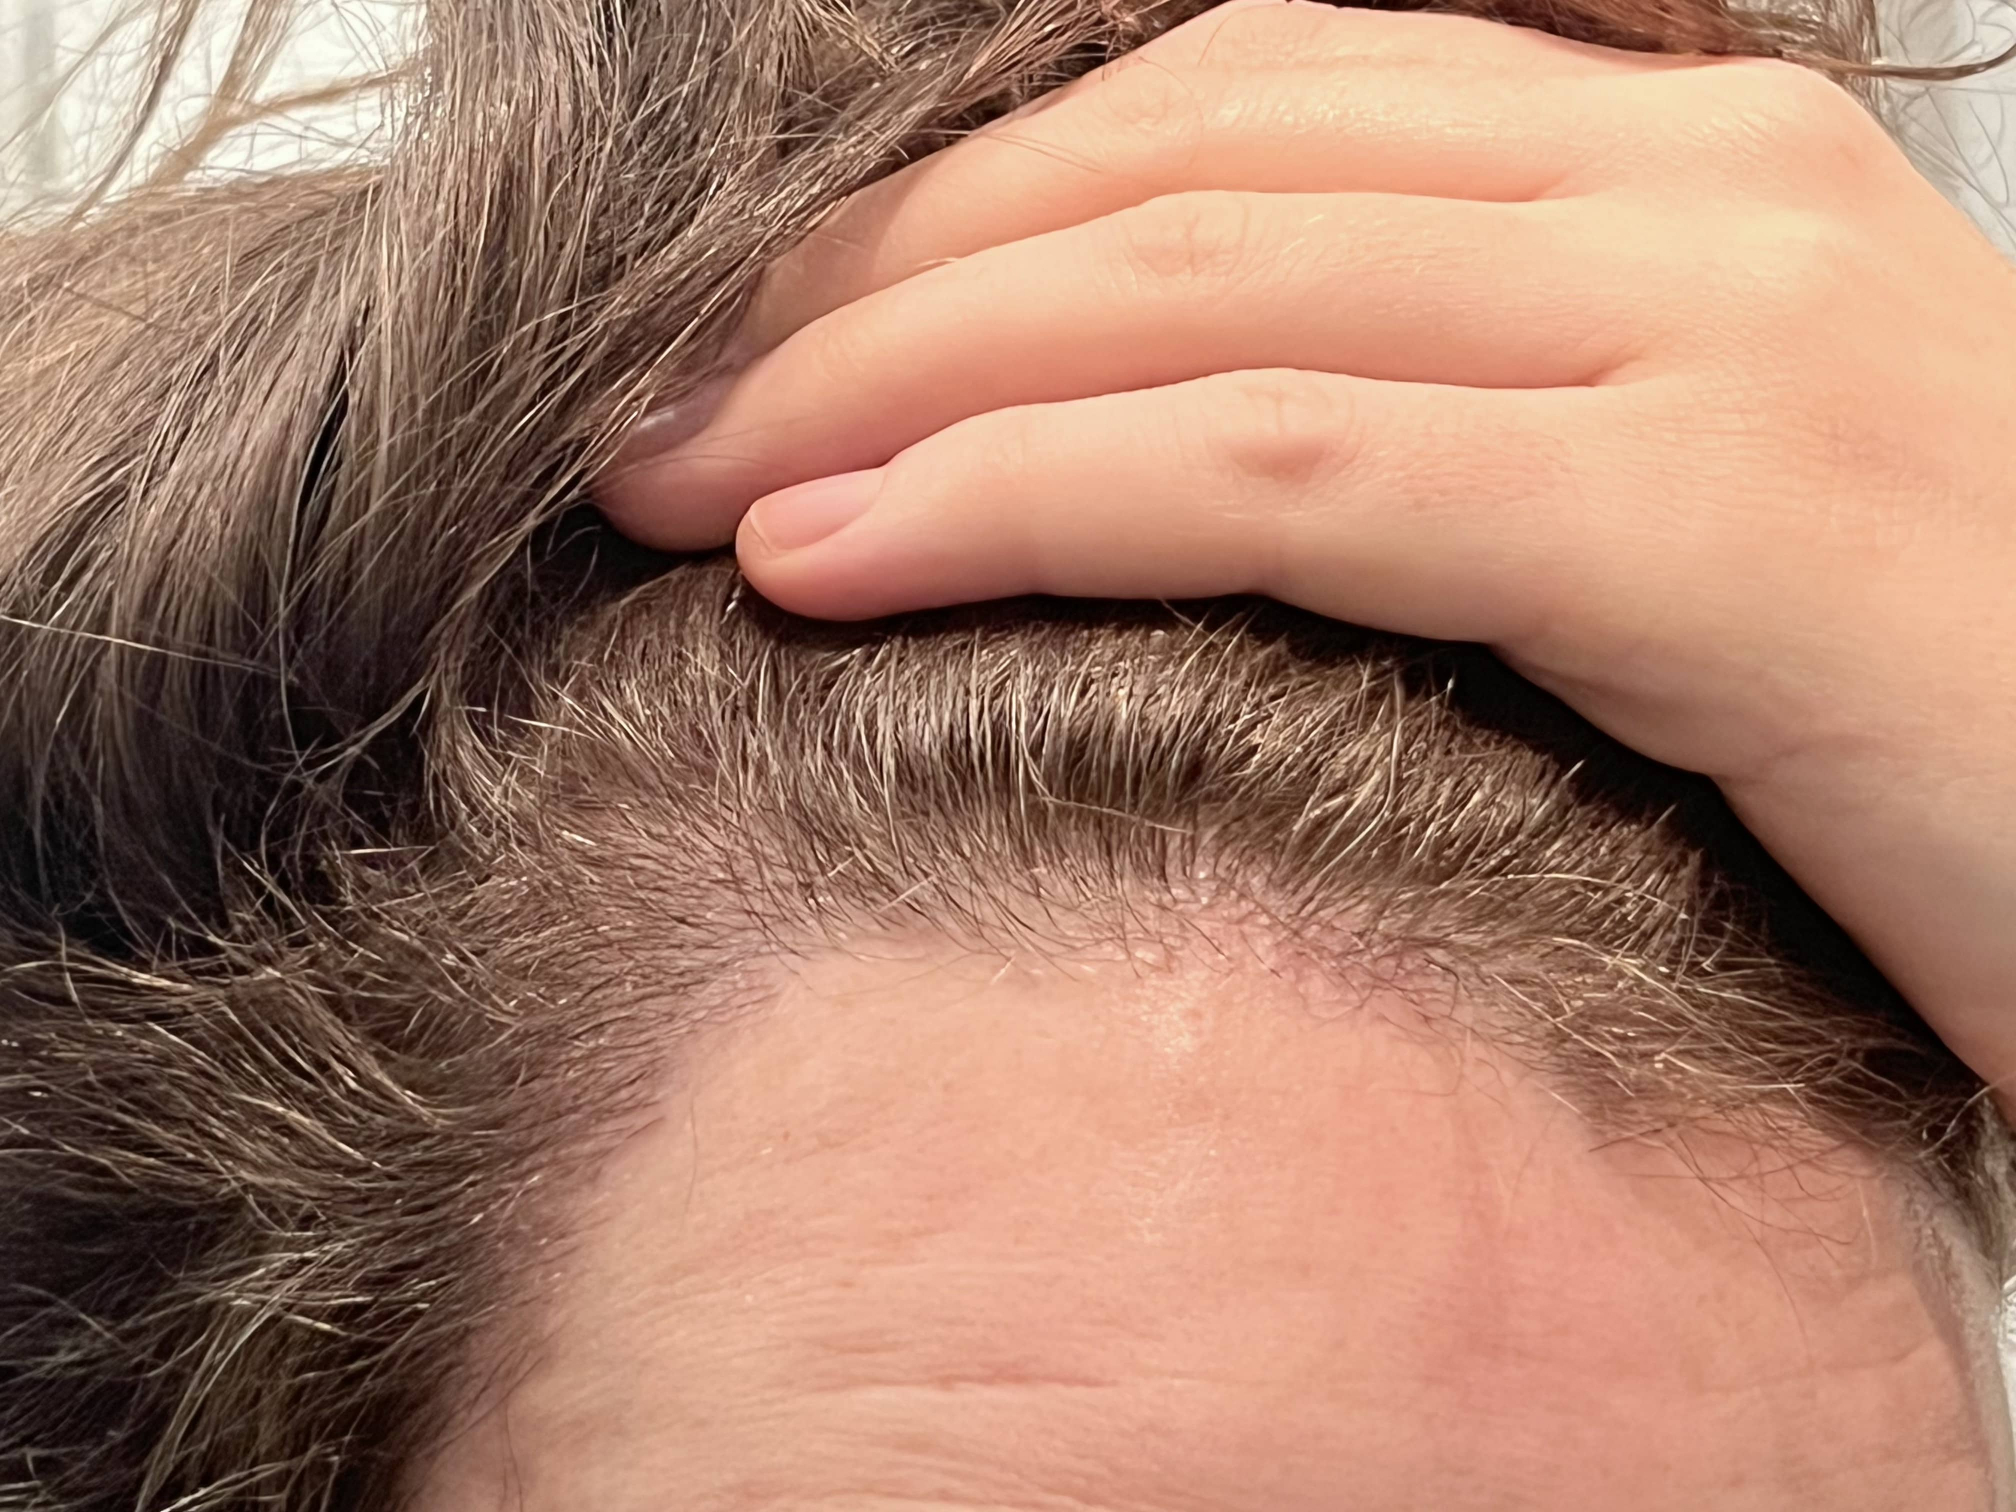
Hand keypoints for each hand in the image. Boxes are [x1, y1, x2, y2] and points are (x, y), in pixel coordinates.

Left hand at [594, 0, 2015, 1109]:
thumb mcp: (1664, 507)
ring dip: (884, 382)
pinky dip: (1027, 497)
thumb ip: (1447, 421)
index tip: (750, 329)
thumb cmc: (1933, 705)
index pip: (1221, 111)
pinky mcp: (1716, 521)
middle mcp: (1685, 191)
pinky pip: (1287, 470)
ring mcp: (1712, 335)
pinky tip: (828, 559)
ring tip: (669, 482)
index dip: (948, 207)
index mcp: (1661, 165)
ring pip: (1189, 294)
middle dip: (863, 282)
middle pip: (1162, 169)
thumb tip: (1160, 457)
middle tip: (645, 399)